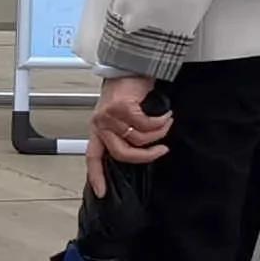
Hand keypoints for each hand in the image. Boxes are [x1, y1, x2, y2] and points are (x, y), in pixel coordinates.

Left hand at [86, 73, 170, 195]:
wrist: (130, 67)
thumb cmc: (128, 92)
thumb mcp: (121, 116)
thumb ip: (124, 134)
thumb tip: (140, 152)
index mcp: (98, 130)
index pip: (93, 158)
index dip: (97, 176)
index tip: (102, 193)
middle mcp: (100, 124)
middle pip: (122, 153)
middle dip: (146, 155)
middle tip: (162, 150)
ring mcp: (109, 116)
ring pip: (139, 138)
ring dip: (159, 133)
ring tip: (166, 122)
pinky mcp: (122, 107)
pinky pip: (147, 124)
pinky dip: (161, 121)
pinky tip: (166, 114)